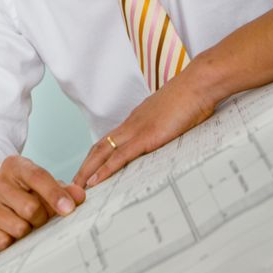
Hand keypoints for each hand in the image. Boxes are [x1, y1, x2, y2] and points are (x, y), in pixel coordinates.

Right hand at [0, 156, 84, 255]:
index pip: (37, 176)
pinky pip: (2, 242)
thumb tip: (80, 195)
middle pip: (30, 207)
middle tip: (37, 220)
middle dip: (40, 219)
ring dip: (25, 233)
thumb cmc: (17, 197)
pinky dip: (9, 244)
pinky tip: (5, 234)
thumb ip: (62, 191)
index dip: (55, 193)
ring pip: (17, 228)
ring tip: (20, 227)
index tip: (69, 209)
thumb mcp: (39, 190)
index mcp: (13, 166)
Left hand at [73, 63, 214, 188]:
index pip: (109, 141)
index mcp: (137, 120)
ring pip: (102, 152)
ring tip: (76, 187)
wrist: (199, 84)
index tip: (88, 172)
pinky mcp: (146, 137)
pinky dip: (105, 170)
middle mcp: (131, 124)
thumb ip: (167, 128)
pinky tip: (95, 182)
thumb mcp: (175, 117)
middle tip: (73, 184)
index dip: (96, 158)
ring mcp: (136, 130)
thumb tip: (171, 138)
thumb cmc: (193, 98)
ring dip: (87, 171)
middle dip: (85, 167)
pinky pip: (120, 156)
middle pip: (99, 148)